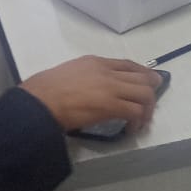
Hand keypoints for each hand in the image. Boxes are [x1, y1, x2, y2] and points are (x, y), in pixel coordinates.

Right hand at [20, 56, 163, 132]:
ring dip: (147, 109)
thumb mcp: (70, 72)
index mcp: (96, 62)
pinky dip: (137, 121)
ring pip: (144, 94)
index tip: (148, 81)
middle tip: (149, 105)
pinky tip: (131, 128)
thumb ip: (86, 76)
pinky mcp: (111, 105)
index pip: (128, 64)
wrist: (39, 101)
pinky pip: (135, 112)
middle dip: (151, 91)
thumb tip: (93, 88)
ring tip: (141, 121)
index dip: (143, 73)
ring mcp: (111, 87)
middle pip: (142, 78)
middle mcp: (107, 71)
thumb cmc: (45, 90)